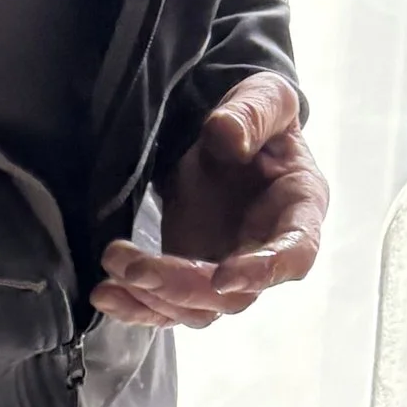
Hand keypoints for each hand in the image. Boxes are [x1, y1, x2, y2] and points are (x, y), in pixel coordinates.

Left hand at [90, 72, 327, 329]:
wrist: (226, 136)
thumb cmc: (256, 118)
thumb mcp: (263, 97)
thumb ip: (252, 113)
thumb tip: (227, 138)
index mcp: (299, 209)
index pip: (295, 253)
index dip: (263, 271)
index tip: (223, 278)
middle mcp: (267, 251)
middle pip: (233, 295)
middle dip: (180, 285)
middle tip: (131, 266)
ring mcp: (228, 271)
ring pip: (198, 309)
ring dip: (152, 300)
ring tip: (111, 272)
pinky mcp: (192, 276)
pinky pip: (169, 307)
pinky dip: (137, 308)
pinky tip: (106, 296)